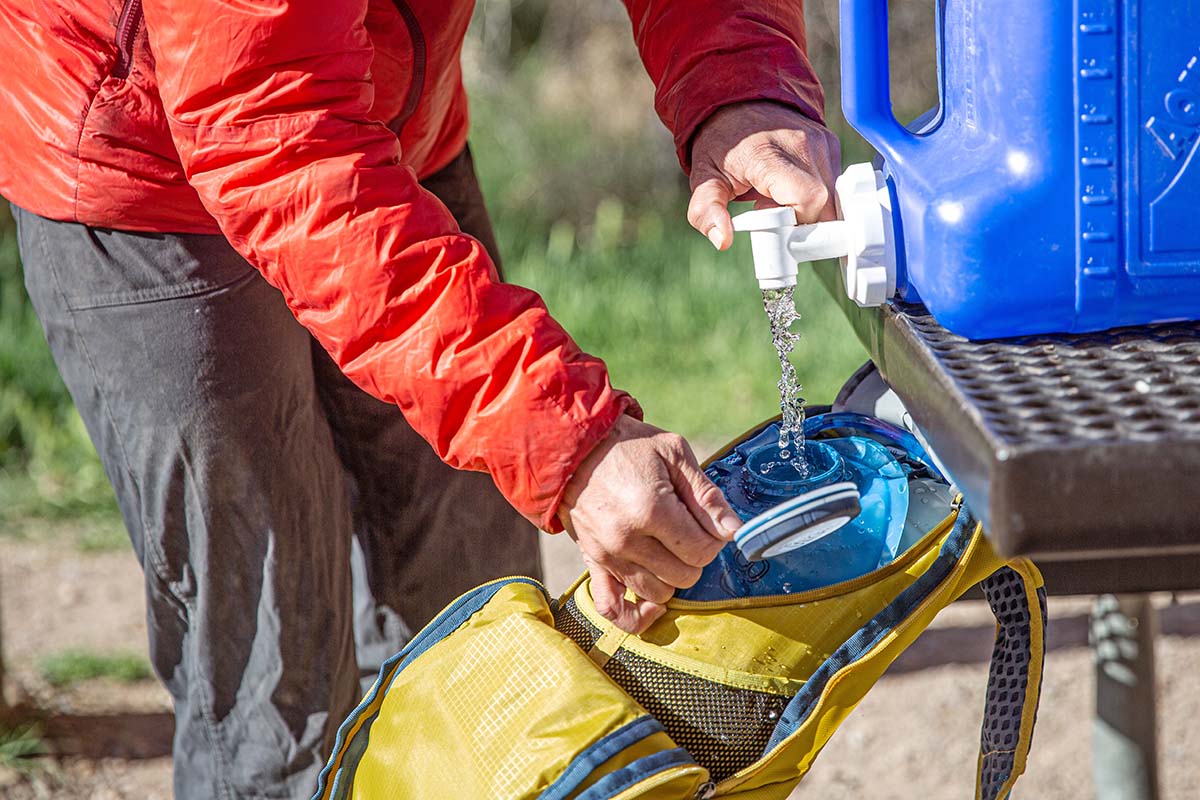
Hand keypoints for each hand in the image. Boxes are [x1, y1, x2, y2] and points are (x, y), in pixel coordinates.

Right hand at [558, 415, 740, 633]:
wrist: (573, 447)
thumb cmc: (628, 445)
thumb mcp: (674, 453)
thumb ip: (706, 495)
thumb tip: (733, 530)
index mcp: (651, 510)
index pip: (702, 550)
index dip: (715, 538)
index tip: (707, 520)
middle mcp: (627, 540)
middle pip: (685, 575)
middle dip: (695, 555)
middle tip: (689, 529)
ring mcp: (607, 555)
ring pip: (659, 592)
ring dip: (672, 576)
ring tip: (668, 547)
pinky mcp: (593, 562)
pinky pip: (612, 608)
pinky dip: (635, 615)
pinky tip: (652, 604)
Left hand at [688, 100, 840, 249]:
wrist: (738, 102)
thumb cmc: (722, 145)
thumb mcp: (704, 179)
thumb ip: (707, 212)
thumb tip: (723, 241)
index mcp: (768, 154)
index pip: (808, 199)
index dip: (797, 222)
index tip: (773, 224)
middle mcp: (802, 144)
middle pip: (825, 205)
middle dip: (804, 223)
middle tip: (776, 216)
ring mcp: (820, 142)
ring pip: (834, 198)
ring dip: (812, 211)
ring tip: (781, 200)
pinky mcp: (830, 143)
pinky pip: (835, 185)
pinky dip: (818, 197)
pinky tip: (793, 190)